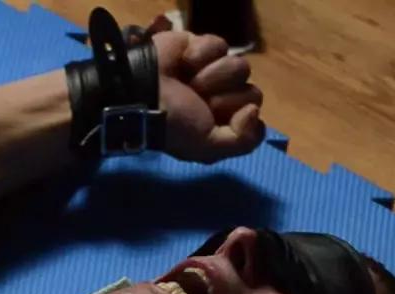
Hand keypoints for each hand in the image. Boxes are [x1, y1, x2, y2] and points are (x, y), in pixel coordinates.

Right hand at [147, 25, 265, 163]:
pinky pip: (219, 45)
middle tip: (197, 100)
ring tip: (188, 82)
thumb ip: (242, 142)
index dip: (237, 115)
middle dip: (223, 98)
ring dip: (211, 77)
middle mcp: (222, 95)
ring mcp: (214, 69)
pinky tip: (182, 63)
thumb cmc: (171, 124)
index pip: (254, 112)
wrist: (140, 92)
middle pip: (252, 90)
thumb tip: (254, 111)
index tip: (212, 117)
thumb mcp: (205, 148)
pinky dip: (199, 56)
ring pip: (240, 66)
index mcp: (223, 120)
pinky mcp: (202, 45)